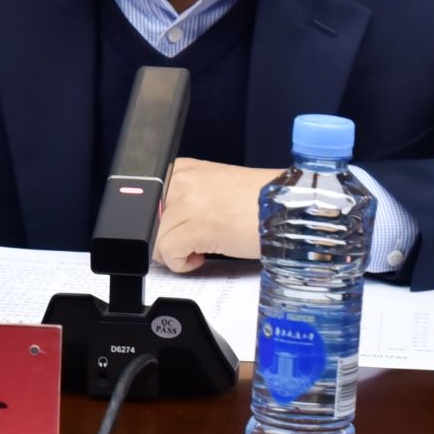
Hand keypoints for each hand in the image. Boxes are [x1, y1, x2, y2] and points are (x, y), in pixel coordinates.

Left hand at [154, 158, 277, 272]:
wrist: (285, 206)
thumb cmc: (257, 201)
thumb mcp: (214, 190)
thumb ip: (187, 200)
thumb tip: (164, 226)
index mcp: (183, 169)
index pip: (149, 205)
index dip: (161, 226)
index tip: (175, 235)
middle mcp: (181, 181)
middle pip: (150, 224)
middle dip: (167, 241)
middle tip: (192, 244)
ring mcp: (187, 202)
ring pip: (156, 240)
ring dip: (176, 253)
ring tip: (201, 250)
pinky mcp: (197, 226)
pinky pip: (170, 253)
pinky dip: (183, 264)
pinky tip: (202, 257)